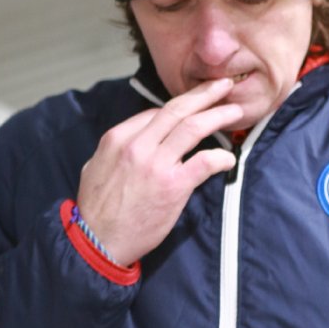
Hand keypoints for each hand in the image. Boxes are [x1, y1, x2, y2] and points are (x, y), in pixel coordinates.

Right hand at [76, 78, 242, 264]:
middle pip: (177, 110)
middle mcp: (137, 145)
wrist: (97, 241)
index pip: (156, 113)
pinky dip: (220, 157)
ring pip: (193, 127)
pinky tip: (228, 158)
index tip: (196, 106)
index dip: (181, 107)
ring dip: (217, 116)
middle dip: (204, 94)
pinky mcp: (173, 186)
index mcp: (118, 138)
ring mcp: (156, 164)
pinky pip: (203, 162)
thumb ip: (117, 149)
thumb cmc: (96, 209)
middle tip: (223, 86)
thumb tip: (136, 139)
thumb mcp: (94, 166)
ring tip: (234, 111)